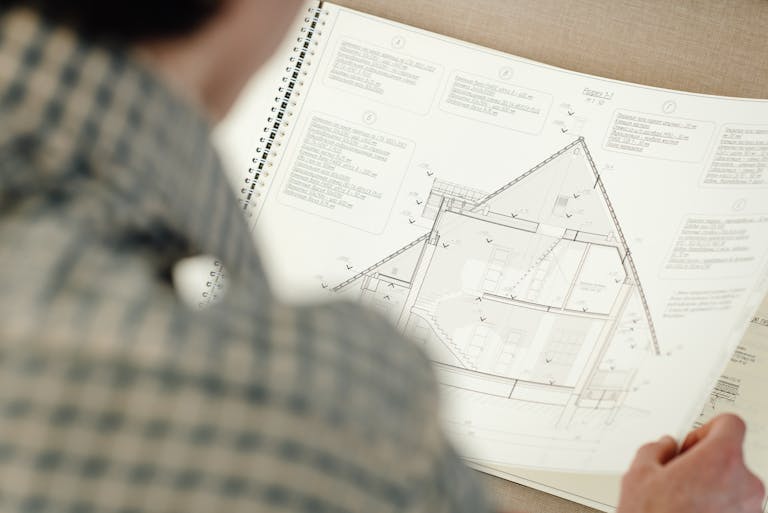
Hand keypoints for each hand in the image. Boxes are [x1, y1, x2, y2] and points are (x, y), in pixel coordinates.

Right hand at [617, 414, 764, 512]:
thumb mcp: (638, 474)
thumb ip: (656, 449)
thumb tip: (665, 447)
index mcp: (721, 460)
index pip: (730, 424)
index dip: (707, 430)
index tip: (692, 444)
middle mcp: (745, 484)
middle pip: (730, 458)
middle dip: (704, 464)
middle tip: (677, 477)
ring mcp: (750, 510)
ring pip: (732, 487)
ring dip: (711, 489)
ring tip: (681, 503)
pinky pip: (733, 509)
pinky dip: (716, 510)